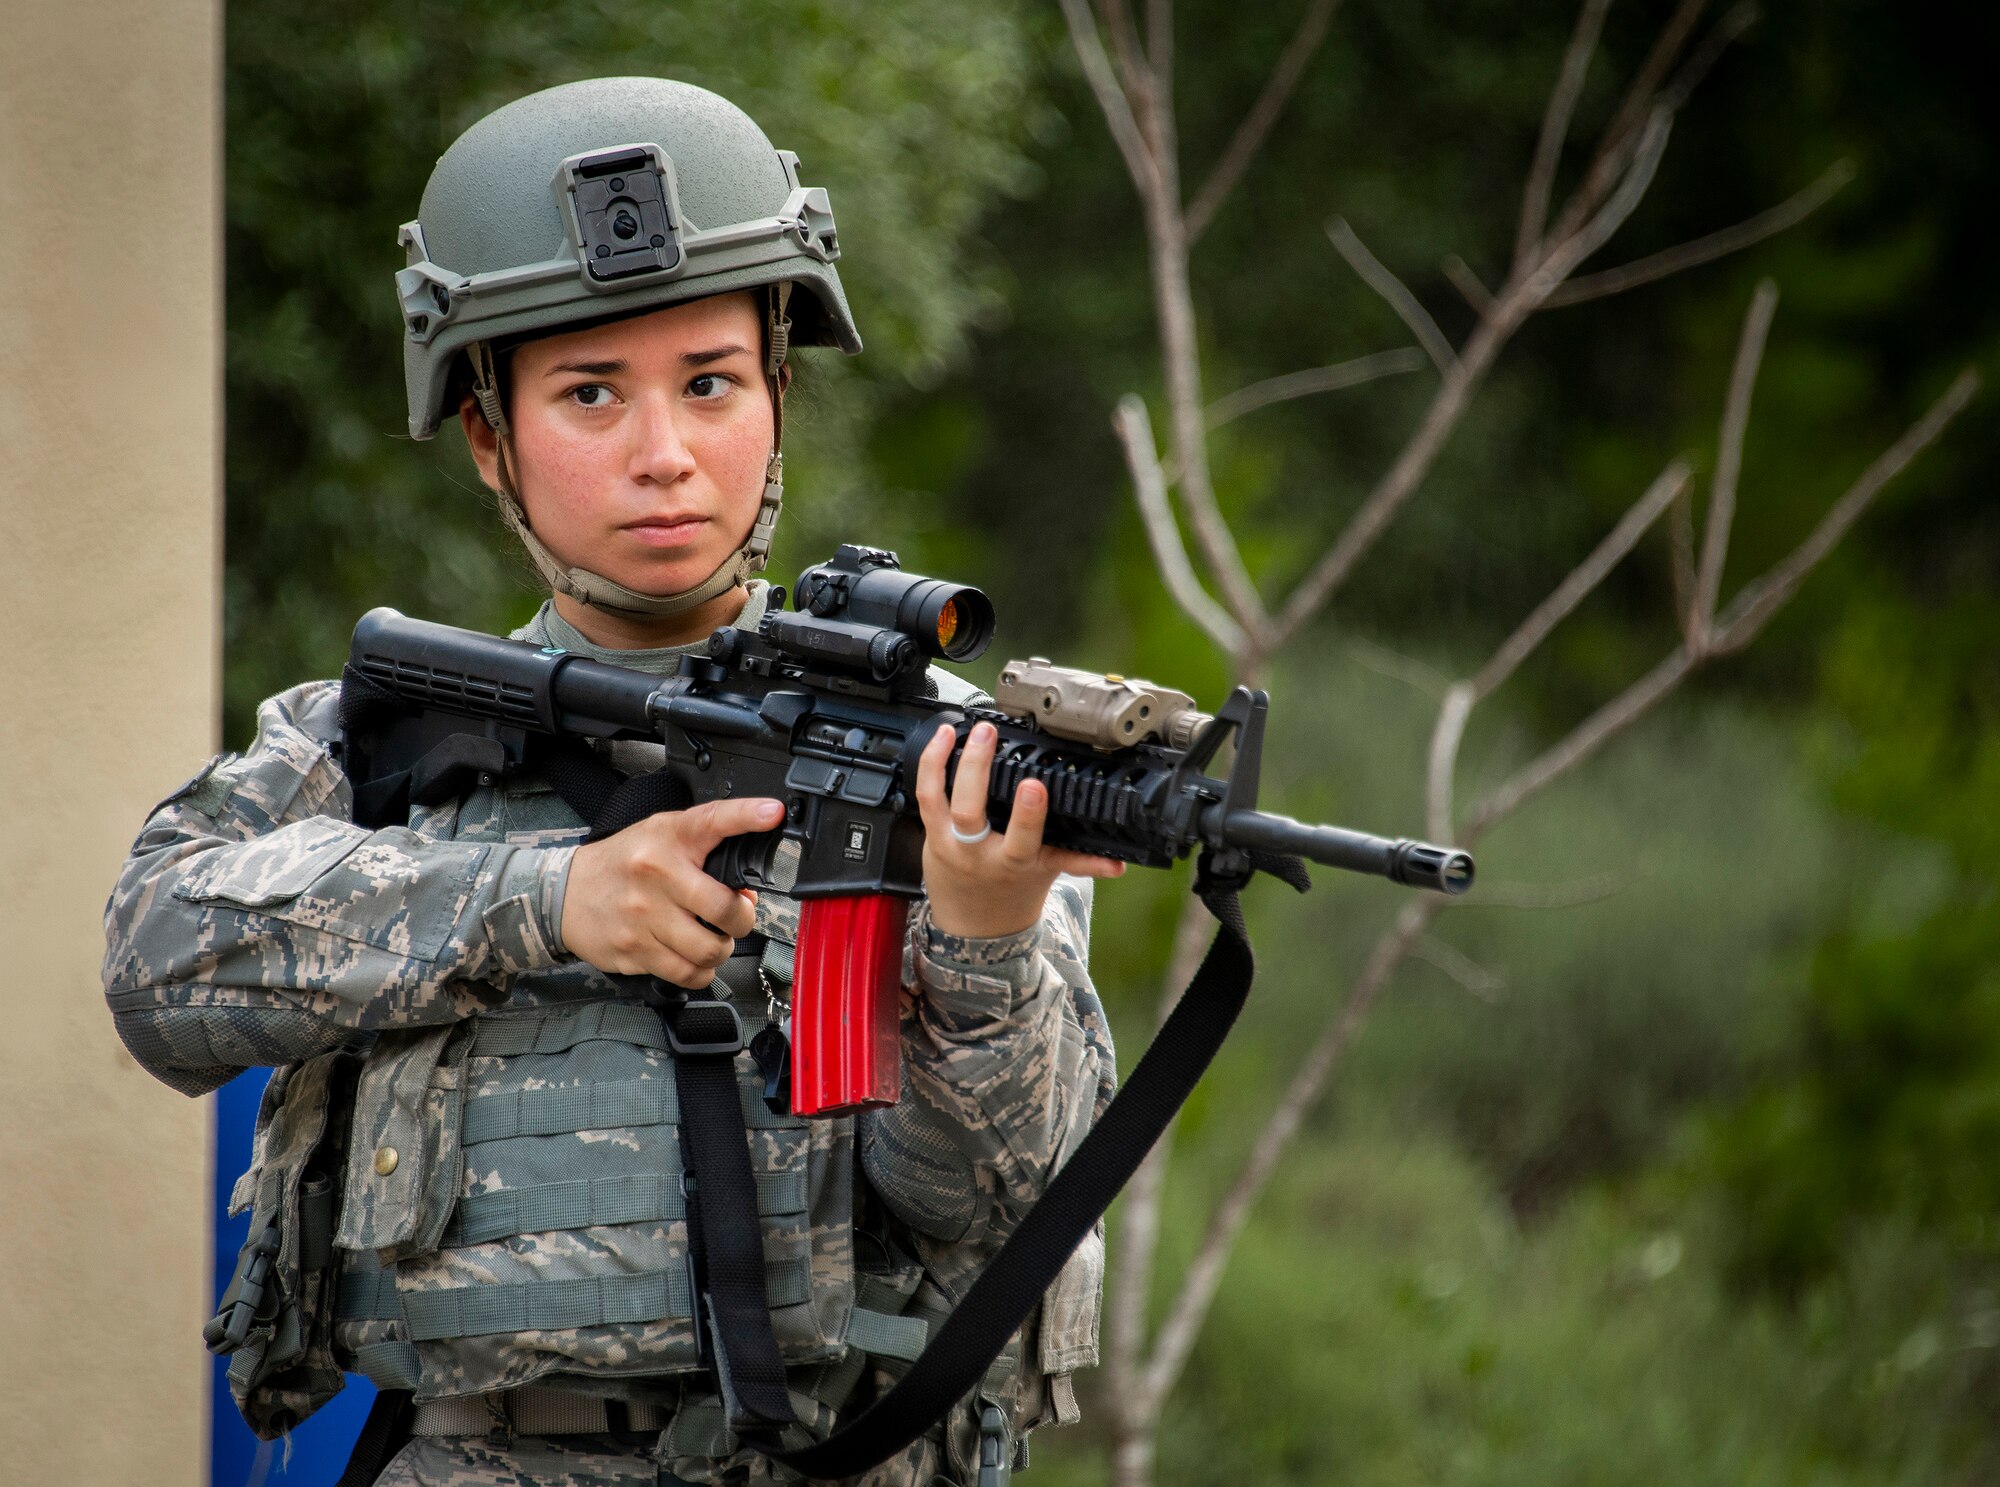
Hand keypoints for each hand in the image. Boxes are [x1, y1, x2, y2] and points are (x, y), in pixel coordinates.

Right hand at [560, 797, 783, 988]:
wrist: (564, 893)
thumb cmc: (623, 864)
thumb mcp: (660, 838)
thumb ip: (703, 852)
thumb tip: (746, 889)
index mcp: (668, 837)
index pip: (713, 820)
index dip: (746, 815)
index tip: (772, 813)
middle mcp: (657, 872)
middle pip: (724, 908)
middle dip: (742, 919)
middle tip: (736, 917)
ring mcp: (644, 914)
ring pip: (709, 949)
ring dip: (721, 949)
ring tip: (712, 939)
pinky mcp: (634, 949)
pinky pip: (686, 973)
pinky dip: (700, 972)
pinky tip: (693, 958)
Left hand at [916, 721, 1125, 940]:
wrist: (975, 927)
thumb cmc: (1014, 891)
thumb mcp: (1049, 874)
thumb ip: (1081, 863)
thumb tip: (1120, 864)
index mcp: (1015, 862)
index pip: (1023, 839)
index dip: (1028, 814)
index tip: (1035, 786)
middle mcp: (978, 852)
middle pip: (970, 812)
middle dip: (977, 770)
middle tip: (988, 734)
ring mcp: (950, 842)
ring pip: (939, 800)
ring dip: (944, 761)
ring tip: (955, 728)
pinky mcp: (932, 832)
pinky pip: (925, 795)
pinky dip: (930, 764)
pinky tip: (940, 736)